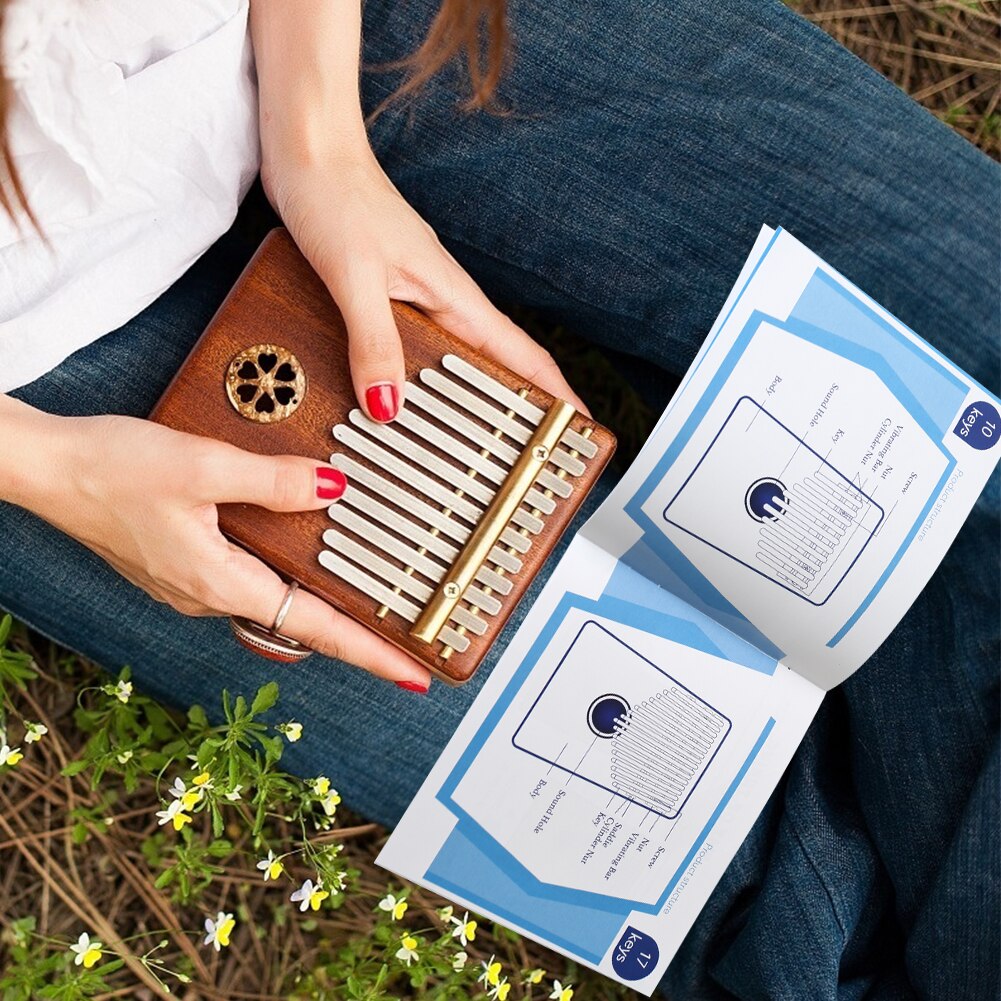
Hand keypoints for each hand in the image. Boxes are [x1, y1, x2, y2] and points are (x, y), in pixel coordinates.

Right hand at [20, 410, 431, 688]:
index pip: (315, 629)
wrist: (44, 469)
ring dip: (319, 601)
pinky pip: (246, 577)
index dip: (371, 653)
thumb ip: (275, 480)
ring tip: (369, 600)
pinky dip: (283, 575)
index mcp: (220, 582)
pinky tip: (300, 556)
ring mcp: (192, 584)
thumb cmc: (110, 470)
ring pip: (272, 597)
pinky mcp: (180, 565)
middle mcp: (208, 595)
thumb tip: (333, 489)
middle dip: (356, 633)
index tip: (414, 674)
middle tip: (407, 639)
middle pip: (300, 621)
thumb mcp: (203, 465)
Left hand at [264, 147, 587, 420]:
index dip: (556, 394)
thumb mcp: (355, 277)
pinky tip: (393, 399)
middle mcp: (443, 301)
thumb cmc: (336, 195)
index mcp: (454, 296)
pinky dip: (414, 381)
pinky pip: (413, 351)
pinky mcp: (385, 298)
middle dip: (517, 411)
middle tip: (523, 458)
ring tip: (463, 447)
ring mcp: (416, 300)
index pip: (523, 353)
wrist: (308, 150)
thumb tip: (389, 405)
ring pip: (451, 362)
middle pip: (494, 366)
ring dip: (462, 401)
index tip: (580, 429)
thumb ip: (373, 341)